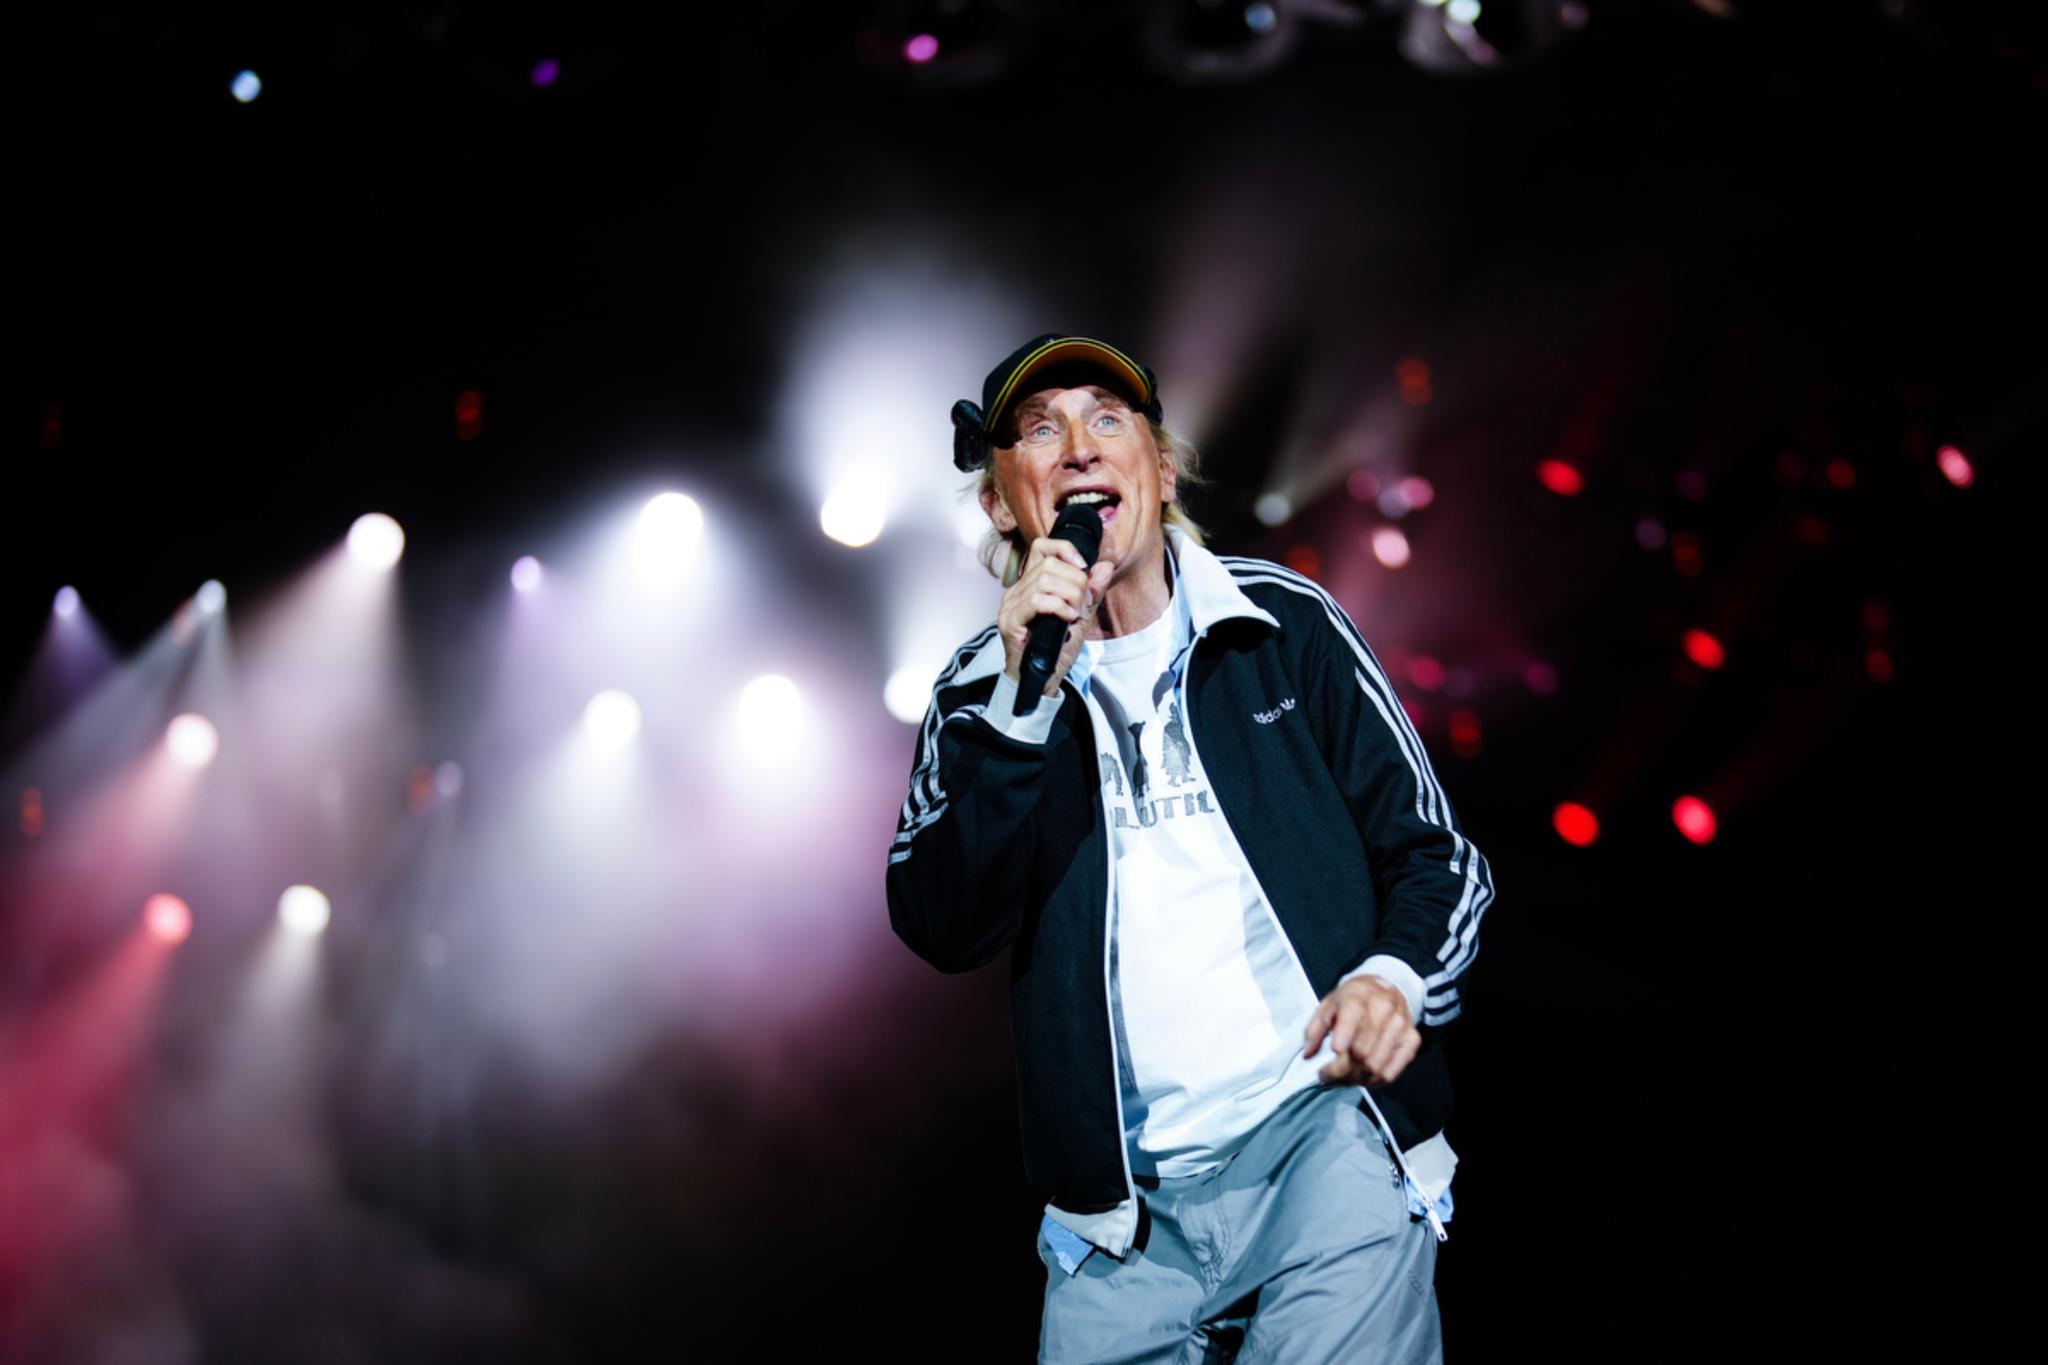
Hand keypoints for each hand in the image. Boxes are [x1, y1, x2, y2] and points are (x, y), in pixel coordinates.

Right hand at [998, 537, 1117, 696]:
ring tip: (1075, 615)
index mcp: (1031, 585)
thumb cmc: (1055, 651)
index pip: (1042, 547)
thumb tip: (1104, 565)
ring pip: (1044, 580)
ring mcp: (1011, 605)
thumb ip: (1092, 592)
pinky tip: (1067, 619)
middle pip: (1050, 565)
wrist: (1041, 682)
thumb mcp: (1080, 617)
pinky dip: (1058, 607)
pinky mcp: (1009, 621)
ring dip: (1070, 596)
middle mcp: (1017, 591)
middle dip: (1076, 582)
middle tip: (1084, 605)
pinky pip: (1036, 600)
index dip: (1064, 549)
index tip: (1084, 566)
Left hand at [1302, 975, 1419, 1087]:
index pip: (1352, 1017)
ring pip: (1375, 1066)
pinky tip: (1362, 1077)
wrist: (1386, 987)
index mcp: (1358, 995)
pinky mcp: (1412, 1040)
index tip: (1333, 1052)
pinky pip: (1390, 1073)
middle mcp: (1383, 1008)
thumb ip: (1314, 1029)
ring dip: (1354, 1079)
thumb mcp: (1328, 1005)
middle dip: (1340, 1070)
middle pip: (1361, 1051)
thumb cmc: (1352, 999)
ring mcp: (1400, 1025)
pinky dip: (1373, 1081)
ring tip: (1342, 1078)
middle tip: (1327, 1075)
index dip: (1342, 1038)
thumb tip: (1308, 1055)